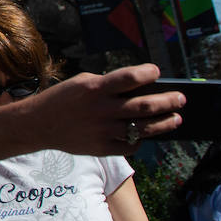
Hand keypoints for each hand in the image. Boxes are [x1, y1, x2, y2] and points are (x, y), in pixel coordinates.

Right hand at [34, 65, 182, 154]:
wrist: (38, 124)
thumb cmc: (64, 99)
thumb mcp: (82, 83)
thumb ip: (109, 84)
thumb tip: (141, 89)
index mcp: (95, 88)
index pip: (130, 77)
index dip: (148, 73)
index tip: (157, 72)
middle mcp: (102, 109)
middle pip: (145, 105)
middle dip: (169, 101)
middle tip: (181, 99)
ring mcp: (103, 130)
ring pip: (144, 128)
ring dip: (165, 123)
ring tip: (176, 118)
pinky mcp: (102, 147)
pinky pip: (131, 145)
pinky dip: (141, 139)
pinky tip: (145, 134)